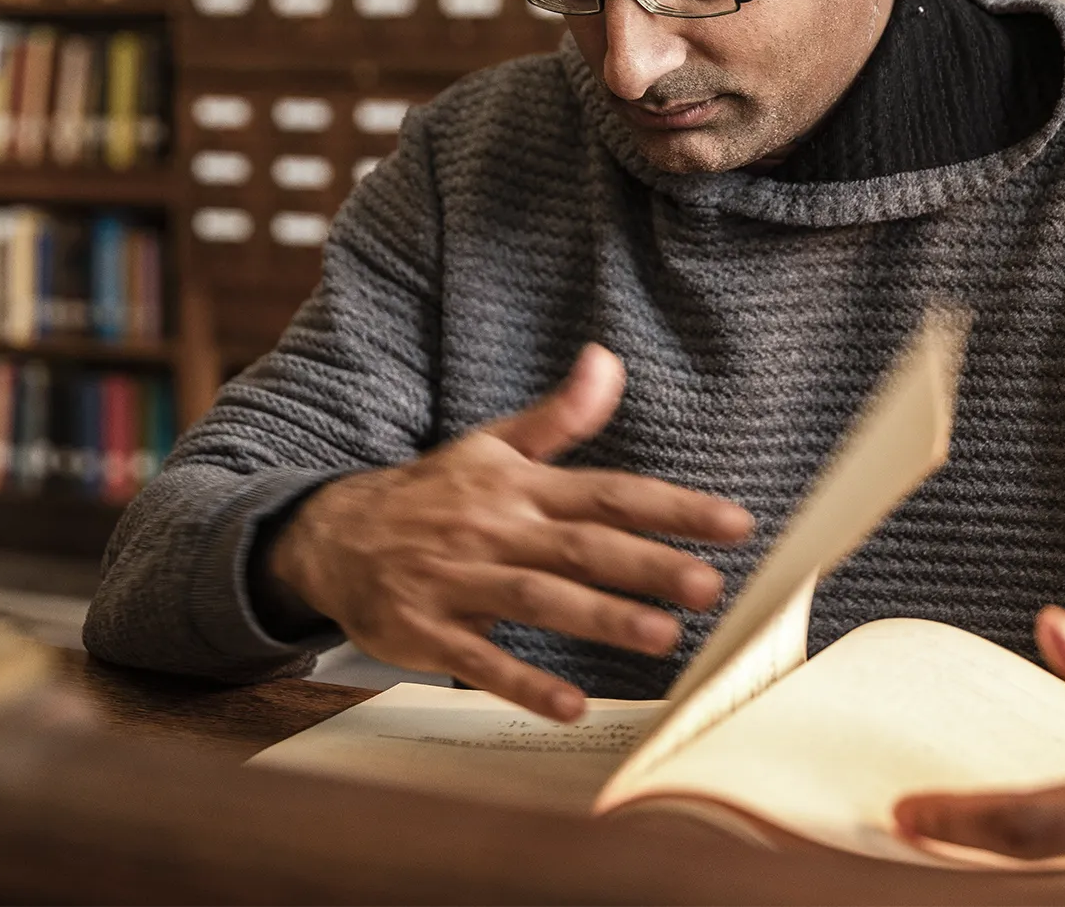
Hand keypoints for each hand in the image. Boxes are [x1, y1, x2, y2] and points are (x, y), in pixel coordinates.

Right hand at [268, 344, 752, 721]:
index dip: (672, 507)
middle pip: (581, 546)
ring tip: (661, 637)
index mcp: (519, 486)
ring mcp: (457, 579)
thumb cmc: (432, 494)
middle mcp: (494, 528)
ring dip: (599, 617)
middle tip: (708, 585)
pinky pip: (477, 658)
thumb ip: (560, 415)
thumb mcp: (492, 445)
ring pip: (537, 597)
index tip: (734, 524)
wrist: (330, 534)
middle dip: (647, 565)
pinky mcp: (424, 629)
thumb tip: (607, 359)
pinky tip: (570, 705)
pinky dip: (523, 682)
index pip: (609, 493)